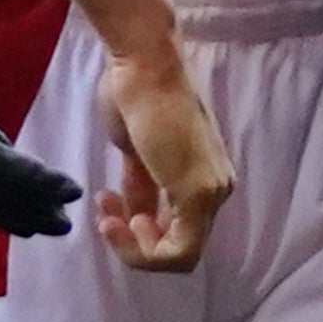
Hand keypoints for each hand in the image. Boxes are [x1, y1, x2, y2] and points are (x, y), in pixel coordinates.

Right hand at [96, 40, 234, 272]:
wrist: (143, 66)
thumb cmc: (134, 98)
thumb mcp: (135, 155)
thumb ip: (141, 189)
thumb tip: (134, 216)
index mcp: (204, 177)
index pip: (178, 231)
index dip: (139, 235)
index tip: (108, 205)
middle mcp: (217, 188)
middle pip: (180, 248)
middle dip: (134, 242)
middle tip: (105, 217)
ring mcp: (212, 193)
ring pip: (180, 255)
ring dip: (134, 247)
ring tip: (107, 218)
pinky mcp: (199, 194)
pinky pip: (178, 252)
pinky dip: (142, 250)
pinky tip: (116, 223)